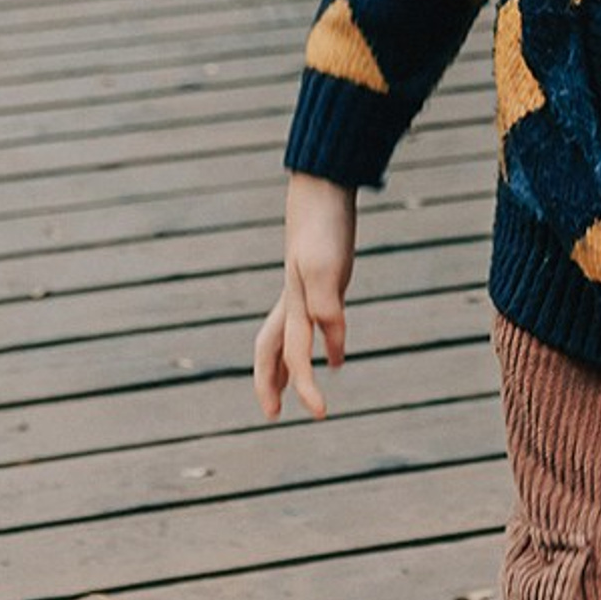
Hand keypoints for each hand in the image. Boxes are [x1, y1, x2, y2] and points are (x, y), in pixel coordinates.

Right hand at [254, 175, 356, 420]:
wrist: (324, 186)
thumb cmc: (324, 227)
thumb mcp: (327, 269)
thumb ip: (327, 308)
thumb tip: (331, 354)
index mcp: (293, 304)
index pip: (291, 355)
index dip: (304, 384)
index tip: (320, 412)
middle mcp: (293, 299)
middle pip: (271, 349)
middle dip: (269, 382)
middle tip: (272, 414)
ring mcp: (303, 286)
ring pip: (285, 334)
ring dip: (285, 363)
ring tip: (290, 386)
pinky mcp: (319, 274)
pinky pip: (308, 316)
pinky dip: (316, 335)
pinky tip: (326, 337)